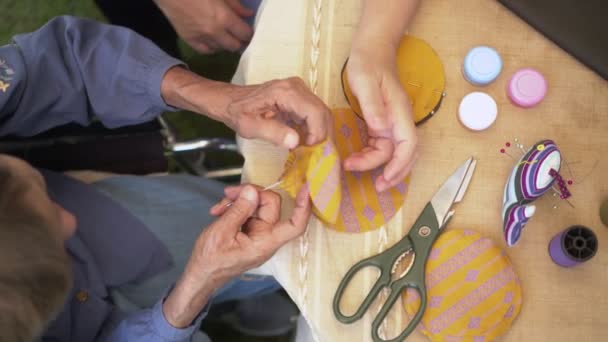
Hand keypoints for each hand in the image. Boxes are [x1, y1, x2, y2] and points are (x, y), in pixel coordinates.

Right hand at [155, 0, 253, 52]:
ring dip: (225, 44)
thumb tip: (248, 14)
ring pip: (220, 50)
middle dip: (240, 41)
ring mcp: (201, 38)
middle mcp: (214, 32)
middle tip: (240, 36)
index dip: (249, 34)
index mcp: (223, 18)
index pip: (244, 34)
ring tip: (226, 36)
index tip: (249, 31)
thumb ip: (235, 5)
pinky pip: (205, 51)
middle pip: (234, 46)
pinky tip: (213, 41)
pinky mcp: (188, 40)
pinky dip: (212, 48)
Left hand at [161, 67, 330, 148]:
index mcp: (287, 92)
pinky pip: (314, 113)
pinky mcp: (300, 96)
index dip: (318, 133)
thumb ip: (273, 133)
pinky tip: (302, 139)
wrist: (231, 101)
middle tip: (311, 152)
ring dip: (318, 132)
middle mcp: (297, 87)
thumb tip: (296, 141)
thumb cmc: (238, 113)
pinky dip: (313, 128)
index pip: (316, 112)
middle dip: (321, 135)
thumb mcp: (250, 126)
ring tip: (306, 147)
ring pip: (322, 113)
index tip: (307, 148)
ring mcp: (300, 90)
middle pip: (323, 112)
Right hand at [163, 184, 310, 327]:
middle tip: (229, 194)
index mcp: (266, 242)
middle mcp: (266, 236)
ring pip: (257, 205)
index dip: (303, 207)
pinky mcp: (250, 229)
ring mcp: (258, 232)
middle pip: (271, 205)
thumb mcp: (222, 232)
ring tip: (219, 208)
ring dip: (238, 201)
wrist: (200, 274)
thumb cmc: (211, 260)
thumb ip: (240, 210)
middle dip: (250, 195)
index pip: (295, 225)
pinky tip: (219, 211)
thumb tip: (253, 192)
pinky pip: (248, 210)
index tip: (306, 188)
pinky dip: (234, 207)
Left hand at [344, 40, 417, 191]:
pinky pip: (382, 147)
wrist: (371, 50)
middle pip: (406, 154)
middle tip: (377, 187)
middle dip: (395, 173)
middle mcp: (399, 120)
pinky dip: (372, 157)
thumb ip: (372, 105)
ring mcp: (392, 123)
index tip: (386, 177)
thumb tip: (380, 128)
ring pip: (393, 153)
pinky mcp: (382, 123)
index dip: (400, 164)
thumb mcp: (364, 81)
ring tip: (357, 171)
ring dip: (381, 167)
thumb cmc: (368, 63)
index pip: (408, 144)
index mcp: (399, 112)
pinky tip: (358, 160)